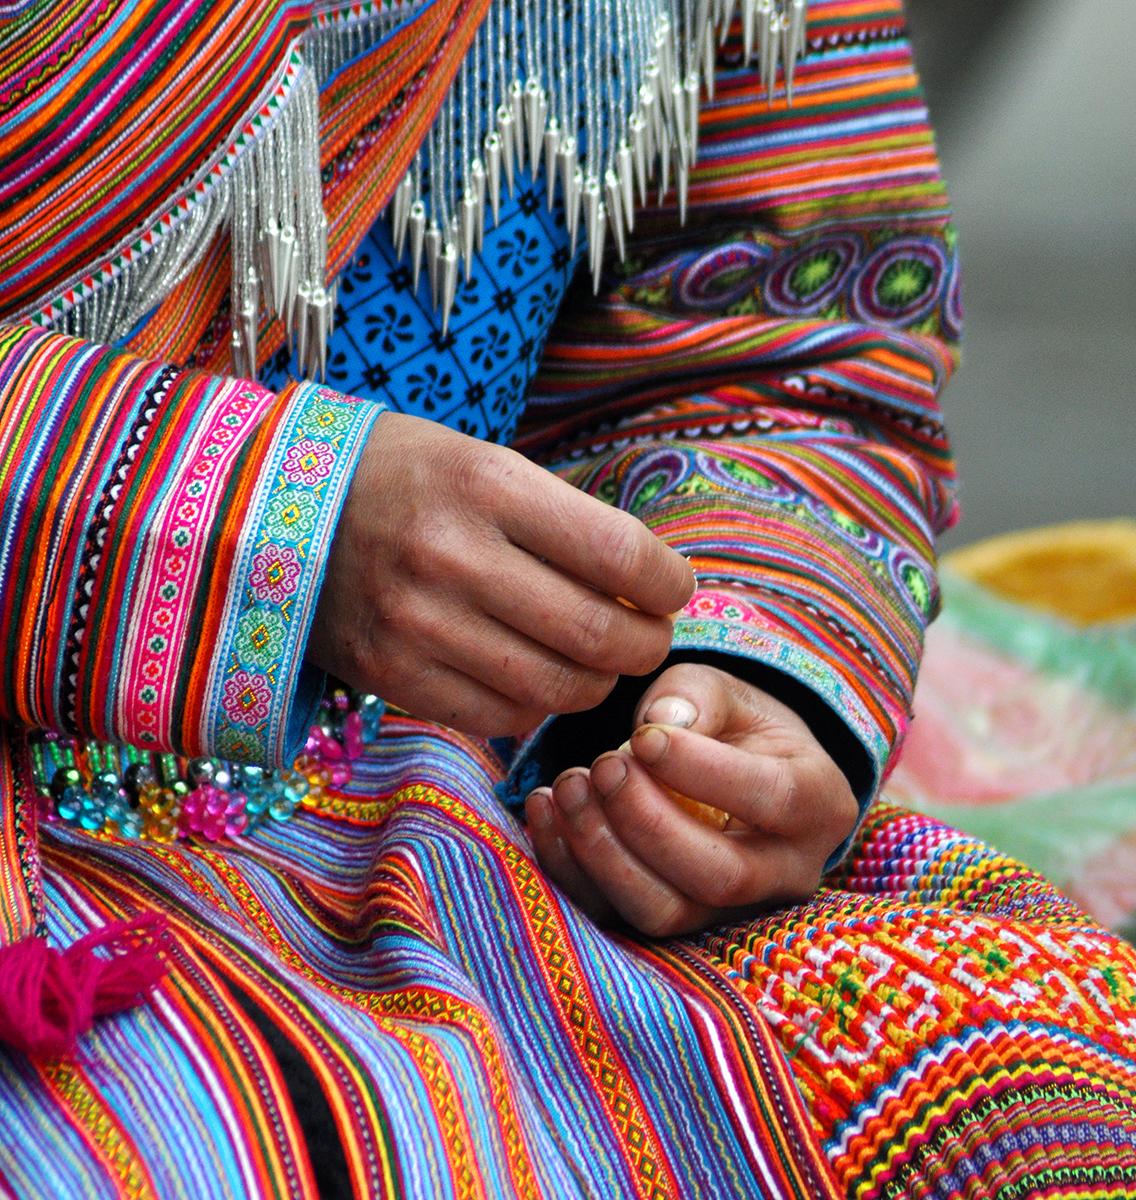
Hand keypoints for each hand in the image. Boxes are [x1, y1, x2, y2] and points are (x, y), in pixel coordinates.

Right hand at [307, 413, 694, 735]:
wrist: (278, 508)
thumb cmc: (406, 478)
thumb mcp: (484, 463)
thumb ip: (562, 522)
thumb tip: (646, 587)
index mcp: (486, 485)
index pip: (618, 552)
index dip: (668, 583)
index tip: (675, 589)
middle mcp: (451, 556)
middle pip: (596, 633)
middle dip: (646, 645)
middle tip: (651, 638)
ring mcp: (416, 623)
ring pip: (554, 689)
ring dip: (598, 684)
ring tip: (599, 663)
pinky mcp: (390, 674)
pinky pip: (497, 715)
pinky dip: (535, 706)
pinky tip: (537, 679)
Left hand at [525, 663, 858, 935]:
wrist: (731, 770)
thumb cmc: (732, 724)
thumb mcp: (727, 690)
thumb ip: (696, 696)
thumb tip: (657, 726)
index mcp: (820, 802)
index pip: (773, 799)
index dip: (702, 771)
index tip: (640, 736)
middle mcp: (785, 872)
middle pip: (720, 875)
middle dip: (648, 822)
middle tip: (600, 767)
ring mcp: (729, 913)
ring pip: (666, 912)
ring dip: (603, 852)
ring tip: (564, 787)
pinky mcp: (672, 927)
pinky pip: (616, 919)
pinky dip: (571, 870)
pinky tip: (543, 811)